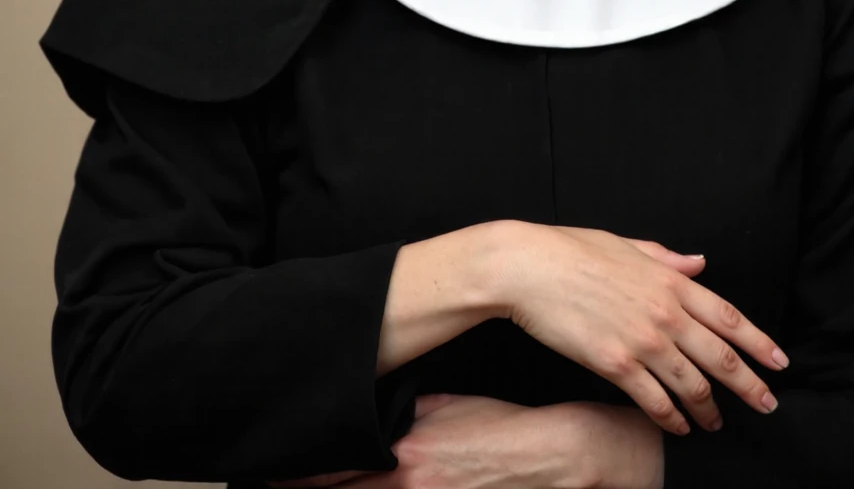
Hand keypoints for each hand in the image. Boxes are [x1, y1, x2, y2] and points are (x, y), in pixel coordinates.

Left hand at [266, 393, 592, 488]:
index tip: (264, 476)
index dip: (292, 479)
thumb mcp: (449, 407)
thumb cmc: (503, 427)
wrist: (554, 456)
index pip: (331, 475)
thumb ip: (409, 416)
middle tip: (271, 487)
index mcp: (403, 455)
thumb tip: (382, 419)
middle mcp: (407, 488)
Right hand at [500, 224, 787, 435]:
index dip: (759, 343)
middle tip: (768, 405)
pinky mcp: (614, 365)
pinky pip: (654, 401)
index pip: (729, 317)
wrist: (527, 267)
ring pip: (692, 385)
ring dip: (710, 409)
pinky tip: (679, 427)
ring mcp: (642, 340)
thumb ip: (666, 258)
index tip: (779, 362)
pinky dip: (672, 419)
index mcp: (669, 280)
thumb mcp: (625, 244)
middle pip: (721, 357)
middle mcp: (664, 312)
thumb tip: (699, 263)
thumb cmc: (571, 249)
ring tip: (717, 424)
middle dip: (750, 385)